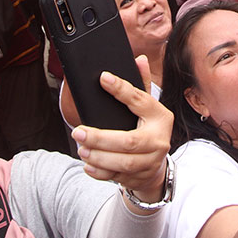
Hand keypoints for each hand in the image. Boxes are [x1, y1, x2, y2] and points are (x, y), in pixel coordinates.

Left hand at [71, 55, 172, 202]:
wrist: (156, 166)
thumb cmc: (148, 129)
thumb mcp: (147, 107)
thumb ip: (141, 84)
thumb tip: (139, 59)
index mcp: (160, 116)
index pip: (140, 100)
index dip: (121, 89)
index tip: (103, 78)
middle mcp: (159, 140)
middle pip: (129, 141)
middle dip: (100, 138)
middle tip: (78, 132)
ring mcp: (151, 162)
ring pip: (123, 163)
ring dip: (99, 156)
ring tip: (81, 148)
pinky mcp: (141, 178)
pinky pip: (118, 177)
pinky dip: (100, 172)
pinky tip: (88, 164)